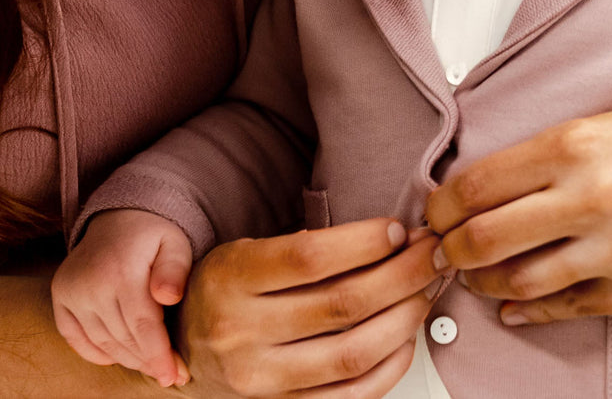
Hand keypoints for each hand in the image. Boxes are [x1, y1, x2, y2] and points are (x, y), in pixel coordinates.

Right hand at [52, 209, 191, 387]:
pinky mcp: (60, 293)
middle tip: (169, 374)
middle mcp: (91, 282)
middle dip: (147, 360)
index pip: (142, 326)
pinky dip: (94, 353)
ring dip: (126, 358)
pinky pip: (74, 336)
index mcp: (122, 270)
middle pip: (122, 338)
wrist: (118, 215)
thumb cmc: (154, 234)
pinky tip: (116, 357)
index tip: (175, 375)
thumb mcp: (175, 243)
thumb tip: (169, 297)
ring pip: (101, 341)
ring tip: (148, 365)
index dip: (158, 354)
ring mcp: (71, 289)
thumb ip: (175, 270)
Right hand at [173, 218, 443, 397]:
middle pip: (343, 303)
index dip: (363, 241)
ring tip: (425, 291)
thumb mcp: (241, 254)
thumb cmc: (222, 294)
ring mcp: (262, 381)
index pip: (310, 257)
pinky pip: (352, 395)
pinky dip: (390, 365)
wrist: (181, 357)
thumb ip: (298, 247)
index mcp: (231, 279)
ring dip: (404, 318)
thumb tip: (383, 238)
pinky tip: (405, 336)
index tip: (396, 229)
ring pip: (354, 352)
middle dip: (401, 273)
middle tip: (430, 253)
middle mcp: (243, 333)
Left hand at [425, 90, 611, 324]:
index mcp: (571, 146)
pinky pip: (569, 308)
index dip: (441, 206)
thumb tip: (471, 193)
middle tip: (439, 248)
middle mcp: (592, 197)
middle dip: (449, 249)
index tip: (434, 212)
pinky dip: (528, 310)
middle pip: (486, 238)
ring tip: (469, 274)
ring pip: (520, 281)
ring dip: (481, 282)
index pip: (475, 186)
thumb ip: (531, 161)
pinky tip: (510, 304)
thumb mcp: (587, 128)